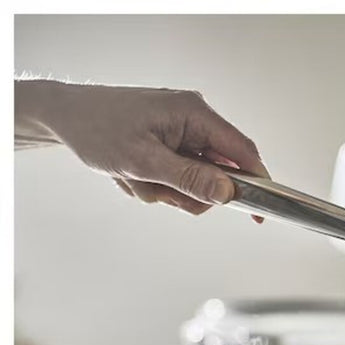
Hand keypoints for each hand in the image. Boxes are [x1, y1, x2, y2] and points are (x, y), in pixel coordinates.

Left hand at [15, 80, 268, 216]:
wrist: (66, 116)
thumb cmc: (98, 129)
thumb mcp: (144, 162)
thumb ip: (190, 179)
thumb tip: (228, 194)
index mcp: (194, 114)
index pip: (243, 151)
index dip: (257, 183)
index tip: (261, 211)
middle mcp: (193, 119)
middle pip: (218, 172)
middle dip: (188, 191)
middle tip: (158, 191)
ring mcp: (182, 130)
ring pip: (196, 179)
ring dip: (167, 190)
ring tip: (138, 179)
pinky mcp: (171, 140)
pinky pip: (179, 174)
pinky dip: (158, 184)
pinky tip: (135, 174)